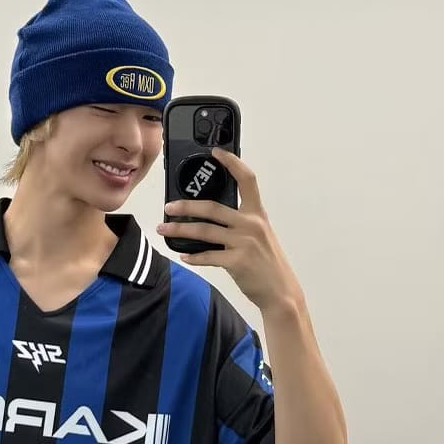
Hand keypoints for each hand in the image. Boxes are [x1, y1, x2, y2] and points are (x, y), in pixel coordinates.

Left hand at [157, 147, 302, 313]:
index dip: (231, 163)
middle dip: (186, 206)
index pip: (247, 180)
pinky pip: (208, 256)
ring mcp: (243, 243)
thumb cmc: (268, 263)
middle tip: (168, 207)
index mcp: (257, 214)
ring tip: (163, 229)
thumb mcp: (261, 235)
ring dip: (179, 230)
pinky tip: (183, 256)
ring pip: (204, 231)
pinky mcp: (236, 262)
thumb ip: (241, 224)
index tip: (215, 152)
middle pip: (212, 208)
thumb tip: (214, 218)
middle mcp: (250, 224)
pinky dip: (193, 257)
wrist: (280, 291)